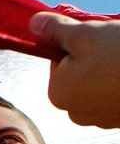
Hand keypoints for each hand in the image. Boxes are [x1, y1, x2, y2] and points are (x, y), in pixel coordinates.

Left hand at [31, 12, 119, 127]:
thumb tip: (33, 25)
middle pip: (80, 73)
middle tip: (116, 46)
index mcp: (58, 94)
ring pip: (101, 83)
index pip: (59, 60)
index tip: (96, 37)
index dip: (77, 43)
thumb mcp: (84, 34)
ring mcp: (103, 118)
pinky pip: (118, 94)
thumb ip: (55, 30)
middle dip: (96, 56)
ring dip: (113, 68)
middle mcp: (76, 112)